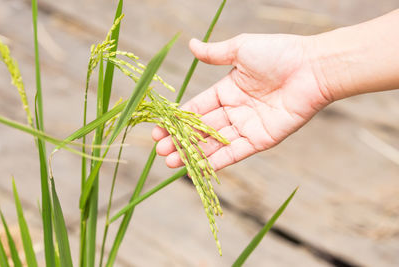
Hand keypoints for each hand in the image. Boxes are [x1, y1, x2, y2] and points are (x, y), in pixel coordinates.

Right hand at [152, 34, 330, 170]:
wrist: (313, 68)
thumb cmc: (279, 53)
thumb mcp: (240, 49)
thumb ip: (214, 53)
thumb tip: (191, 44)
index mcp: (227, 90)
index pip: (197, 108)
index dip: (177, 119)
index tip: (158, 129)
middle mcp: (235, 110)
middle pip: (202, 129)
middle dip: (180, 140)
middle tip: (161, 151)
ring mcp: (247, 127)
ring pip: (214, 143)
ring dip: (193, 154)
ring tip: (171, 162)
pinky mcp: (261, 140)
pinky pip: (235, 152)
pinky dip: (216, 161)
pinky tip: (197, 168)